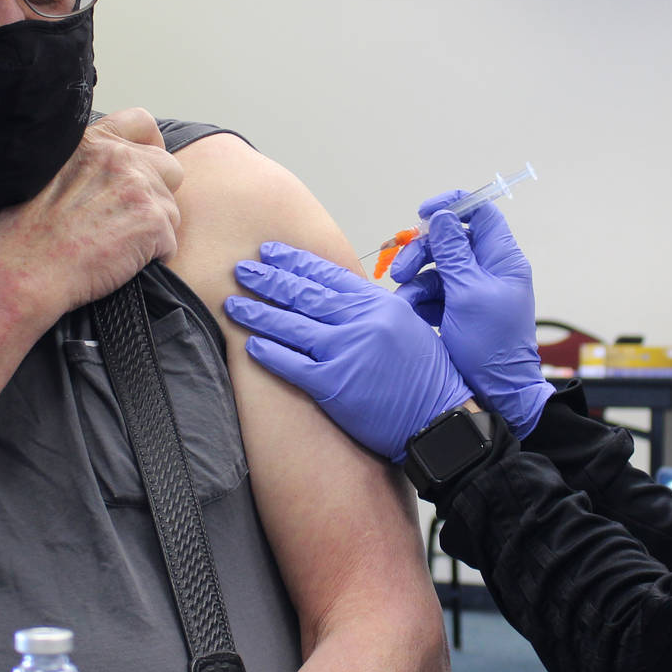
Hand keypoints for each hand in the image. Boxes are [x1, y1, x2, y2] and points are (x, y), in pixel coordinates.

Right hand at [0, 109, 184, 314]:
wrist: (24, 268)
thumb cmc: (25, 232)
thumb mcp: (44, 173)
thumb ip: (85, 162)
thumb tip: (107, 176)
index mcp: (93, 141)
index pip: (141, 122)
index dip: (150, 147)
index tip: (145, 169)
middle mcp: (119, 157)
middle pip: (169, 168)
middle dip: (157, 194)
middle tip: (128, 221)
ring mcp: (140, 187)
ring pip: (171, 210)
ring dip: (153, 231)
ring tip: (115, 248)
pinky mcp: (154, 222)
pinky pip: (170, 243)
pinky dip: (153, 258)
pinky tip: (121, 264)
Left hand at [225, 242, 471, 461]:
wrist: (438, 418)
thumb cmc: (426, 376)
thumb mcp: (406, 325)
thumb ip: (371, 308)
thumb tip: (337, 295)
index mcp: (378, 303)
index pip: (327, 274)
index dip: (294, 262)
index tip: (270, 253)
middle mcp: (360, 322)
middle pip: (304, 294)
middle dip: (269, 280)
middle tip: (242, 270)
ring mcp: (346, 352)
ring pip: (292, 326)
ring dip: (258, 313)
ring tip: (234, 304)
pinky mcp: (334, 385)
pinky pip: (293, 365)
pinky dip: (270, 353)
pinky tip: (250, 344)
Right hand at [388, 194, 550, 437]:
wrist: (495, 391)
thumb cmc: (492, 344)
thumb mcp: (469, 293)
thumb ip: (453, 252)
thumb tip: (443, 216)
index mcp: (502, 260)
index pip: (482, 214)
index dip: (454, 206)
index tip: (425, 213)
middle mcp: (487, 270)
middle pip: (449, 241)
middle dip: (422, 251)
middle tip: (401, 269)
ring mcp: (471, 290)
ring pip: (435, 267)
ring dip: (414, 279)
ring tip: (402, 297)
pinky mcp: (456, 310)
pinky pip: (431, 293)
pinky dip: (418, 300)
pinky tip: (411, 313)